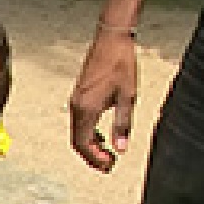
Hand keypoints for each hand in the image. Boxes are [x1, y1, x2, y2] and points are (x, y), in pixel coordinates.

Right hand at [68, 30, 136, 172]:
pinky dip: (88, 134)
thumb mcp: (128, 96)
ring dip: (90, 146)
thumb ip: (123, 124)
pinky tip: (101, 135)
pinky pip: (78, 123)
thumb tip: (121, 149)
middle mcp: (76, 107)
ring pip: (77, 134)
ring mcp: (75, 101)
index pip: (84, 144)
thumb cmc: (121, 63)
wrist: (111, 38)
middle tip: (109, 165)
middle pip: (78, 143)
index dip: (96, 158)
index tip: (111, 164)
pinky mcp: (78, 96)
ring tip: (106, 153)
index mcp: (87, 109)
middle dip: (92, 156)